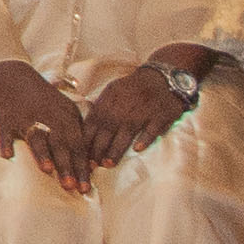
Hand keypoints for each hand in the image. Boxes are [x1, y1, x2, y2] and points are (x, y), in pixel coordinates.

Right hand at [0, 63, 99, 189]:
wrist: (16, 81)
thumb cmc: (47, 103)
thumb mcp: (68, 112)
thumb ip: (78, 134)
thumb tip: (90, 164)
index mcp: (67, 117)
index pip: (78, 145)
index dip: (82, 166)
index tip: (86, 187)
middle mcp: (49, 117)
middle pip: (60, 144)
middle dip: (66, 165)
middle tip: (71, 186)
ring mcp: (27, 118)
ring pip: (36, 137)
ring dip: (42, 153)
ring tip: (47, 169)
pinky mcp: (7, 118)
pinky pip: (6, 132)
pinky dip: (6, 142)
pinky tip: (8, 155)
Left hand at [77, 63, 198, 167]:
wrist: (161, 78)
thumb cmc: (132, 90)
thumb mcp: (111, 92)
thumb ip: (99, 109)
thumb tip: (83, 130)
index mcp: (109, 101)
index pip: (94, 122)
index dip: (87, 140)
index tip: (82, 156)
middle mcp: (124, 107)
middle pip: (107, 129)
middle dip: (98, 148)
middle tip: (93, 166)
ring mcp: (142, 110)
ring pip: (127, 132)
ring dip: (116, 148)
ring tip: (108, 163)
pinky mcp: (160, 115)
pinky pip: (152, 128)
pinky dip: (145, 138)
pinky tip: (138, 149)